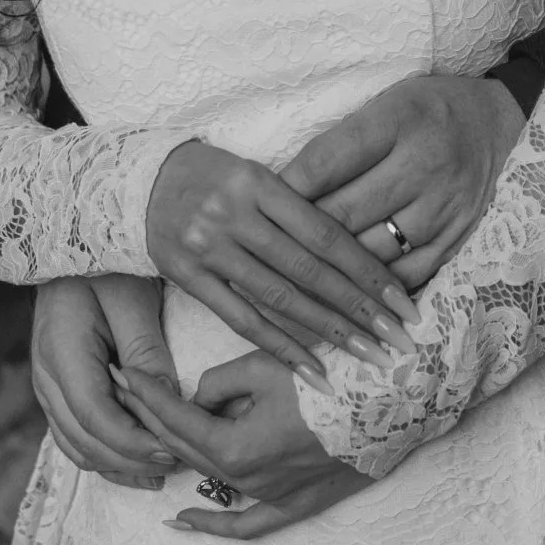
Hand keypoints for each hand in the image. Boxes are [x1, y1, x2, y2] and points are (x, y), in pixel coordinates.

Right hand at [31, 276, 177, 490]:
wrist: (73, 246)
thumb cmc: (107, 266)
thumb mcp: (132, 297)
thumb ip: (146, 350)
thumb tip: (166, 401)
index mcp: (61, 350)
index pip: (94, 415)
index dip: (133, 442)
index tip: (173, 450)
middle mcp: (45, 375)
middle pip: (84, 440)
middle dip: (133, 460)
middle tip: (180, 461)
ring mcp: (46, 386)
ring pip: (77, 446)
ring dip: (120, 465)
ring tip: (166, 467)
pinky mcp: (57, 390)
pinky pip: (76, 437)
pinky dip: (106, 455)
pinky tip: (140, 463)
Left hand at [116, 349, 370, 542]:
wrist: (396, 401)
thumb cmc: (332, 377)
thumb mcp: (266, 364)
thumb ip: (219, 384)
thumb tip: (198, 398)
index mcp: (235, 447)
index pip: (175, 419)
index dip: (146, 393)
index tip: (124, 373)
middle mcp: (248, 481)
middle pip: (184, 448)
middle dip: (150, 415)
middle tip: (126, 388)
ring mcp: (272, 497)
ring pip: (209, 476)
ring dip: (178, 450)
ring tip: (149, 427)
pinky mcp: (296, 504)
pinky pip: (248, 525)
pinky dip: (214, 526)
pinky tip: (182, 522)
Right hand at [145, 139, 417, 381]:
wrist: (140, 182)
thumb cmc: (215, 177)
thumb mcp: (256, 175)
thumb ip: (299, 208)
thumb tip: (360, 255)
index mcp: (260, 182)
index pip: (326, 234)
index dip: (368, 271)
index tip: (403, 301)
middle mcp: (234, 214)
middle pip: (309, 270)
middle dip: (359, 309)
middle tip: (399, 339)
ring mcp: (208, 246)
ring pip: (279, 298)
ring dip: (328, 333)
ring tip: (367, 357)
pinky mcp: (186, 275)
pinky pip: (240, 318)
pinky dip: (280, 346)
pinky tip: (313, 370)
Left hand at [282, 74, 524, 288]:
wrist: (500, 123)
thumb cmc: (428, 110)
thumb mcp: (386, 101)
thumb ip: (341, 141)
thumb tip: (282, 187)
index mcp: (399, 119)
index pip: (326, 161)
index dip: (285, 188)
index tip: (255, 205)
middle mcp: (424, 163)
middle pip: (343, 213)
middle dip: (297, 235)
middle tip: (264, 248)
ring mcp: (444, 205)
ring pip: (370, 252)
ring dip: (330, 268)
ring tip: (296, 274)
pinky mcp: (459, 235)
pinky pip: (406, 274)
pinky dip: (372, 286)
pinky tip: (346, 290)